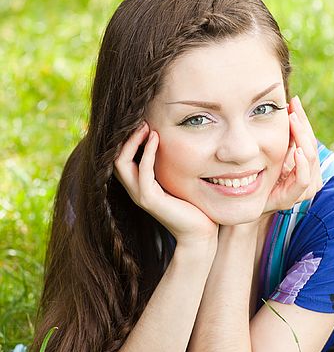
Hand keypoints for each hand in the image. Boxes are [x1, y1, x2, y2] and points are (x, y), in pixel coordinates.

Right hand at [113, 122, 218, 245]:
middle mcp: (136, 190)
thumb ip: (170, 164)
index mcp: (140, 185)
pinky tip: (155, 138)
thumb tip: (175, 140)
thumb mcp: (178, 180)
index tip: (141, 121)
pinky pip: (142, 171)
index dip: (126, 139)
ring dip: (132, 141)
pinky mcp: (150, 200)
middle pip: (115, 157)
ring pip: (121, 162)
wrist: (200, 232)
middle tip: (140, 119)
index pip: (121, 157)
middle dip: (125, 137)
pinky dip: (147, 152)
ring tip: (145, 125)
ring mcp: (140, 195)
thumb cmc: (193, 206)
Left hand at [263, 95, 321, 213]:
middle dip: (302, 126)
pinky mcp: (293, 196)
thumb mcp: (271, 152)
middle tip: (293, 111)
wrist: (247, 203)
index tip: (294, 101)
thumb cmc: (260, 177)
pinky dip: (302, 164)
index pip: (308, 136)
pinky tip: (296, 151)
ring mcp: (303, 187)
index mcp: (305, 162)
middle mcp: (309, 174)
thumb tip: (284, 105)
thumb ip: (281, 135)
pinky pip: (303, 179)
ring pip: (310, 159)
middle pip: (311, 145)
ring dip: (303, 140)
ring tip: (295, 124)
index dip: (302, 118)